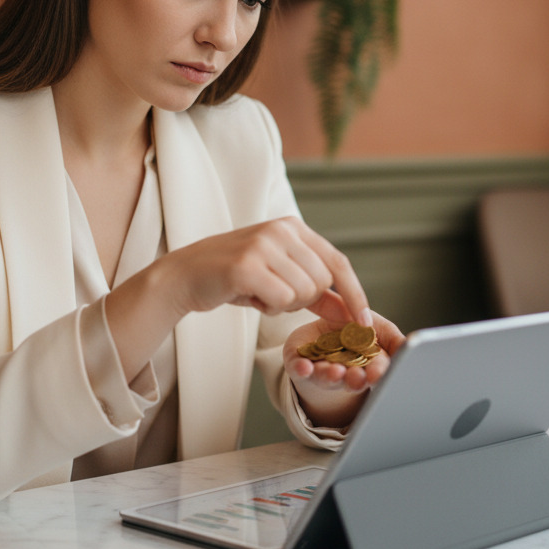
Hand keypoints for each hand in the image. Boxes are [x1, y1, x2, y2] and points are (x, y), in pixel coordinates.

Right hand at [156, 216, 369, 325]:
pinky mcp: (246, 265)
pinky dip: (266, 308)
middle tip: (273, 295)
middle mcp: (280, 229)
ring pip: (302, 293)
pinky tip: (247, 296)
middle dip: (302, 300)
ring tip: (257, 292)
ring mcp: (262, 245)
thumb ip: (315, 291)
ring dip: (282, 305)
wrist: (184, 276)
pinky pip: (280, 301)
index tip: (364, 322)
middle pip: (321, 282)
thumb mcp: (278, 276)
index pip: (338, 261)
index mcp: (292, 226)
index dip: (355, 293)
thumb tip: (349, 312)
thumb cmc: (233, 277)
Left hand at [284, 311, 405, 428]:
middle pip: (351, 380)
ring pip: (325, 377)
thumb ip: (393, 338)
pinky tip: (304, 367)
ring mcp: (320, 370)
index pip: (375, 370)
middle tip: (355, 377)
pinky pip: (298, 369)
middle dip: (354, 379)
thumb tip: (410, 345)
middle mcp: (344, 372)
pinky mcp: (299, 364)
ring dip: (330, 376)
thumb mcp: (378, 328)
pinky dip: (301, 369)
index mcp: (366, 366)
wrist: (321, 328)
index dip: (377, 372)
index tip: (377, 372)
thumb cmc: (355, 329)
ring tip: (333, 371)